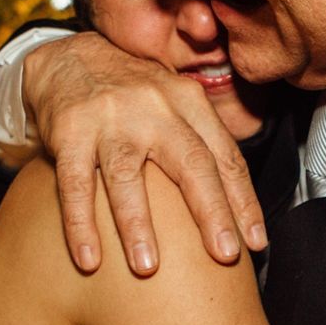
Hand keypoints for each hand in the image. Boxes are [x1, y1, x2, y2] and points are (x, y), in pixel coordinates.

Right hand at [22, 33, 264, 274]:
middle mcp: (155, 107)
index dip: (243, 201)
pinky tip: (88, 261)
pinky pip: (75, 185)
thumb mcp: (175, 103)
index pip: (225, 156)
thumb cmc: (134, 95)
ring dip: (138, 225)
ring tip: (148, 267)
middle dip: (211, 212)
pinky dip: (80, 225)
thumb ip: (203, 142)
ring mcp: (110, 118)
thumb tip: (239, 205)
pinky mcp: (70, 131)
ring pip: (127, 176)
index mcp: (188, 102)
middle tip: (225, 255)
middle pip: (190, 163)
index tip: (255, 243)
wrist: (70, 57)